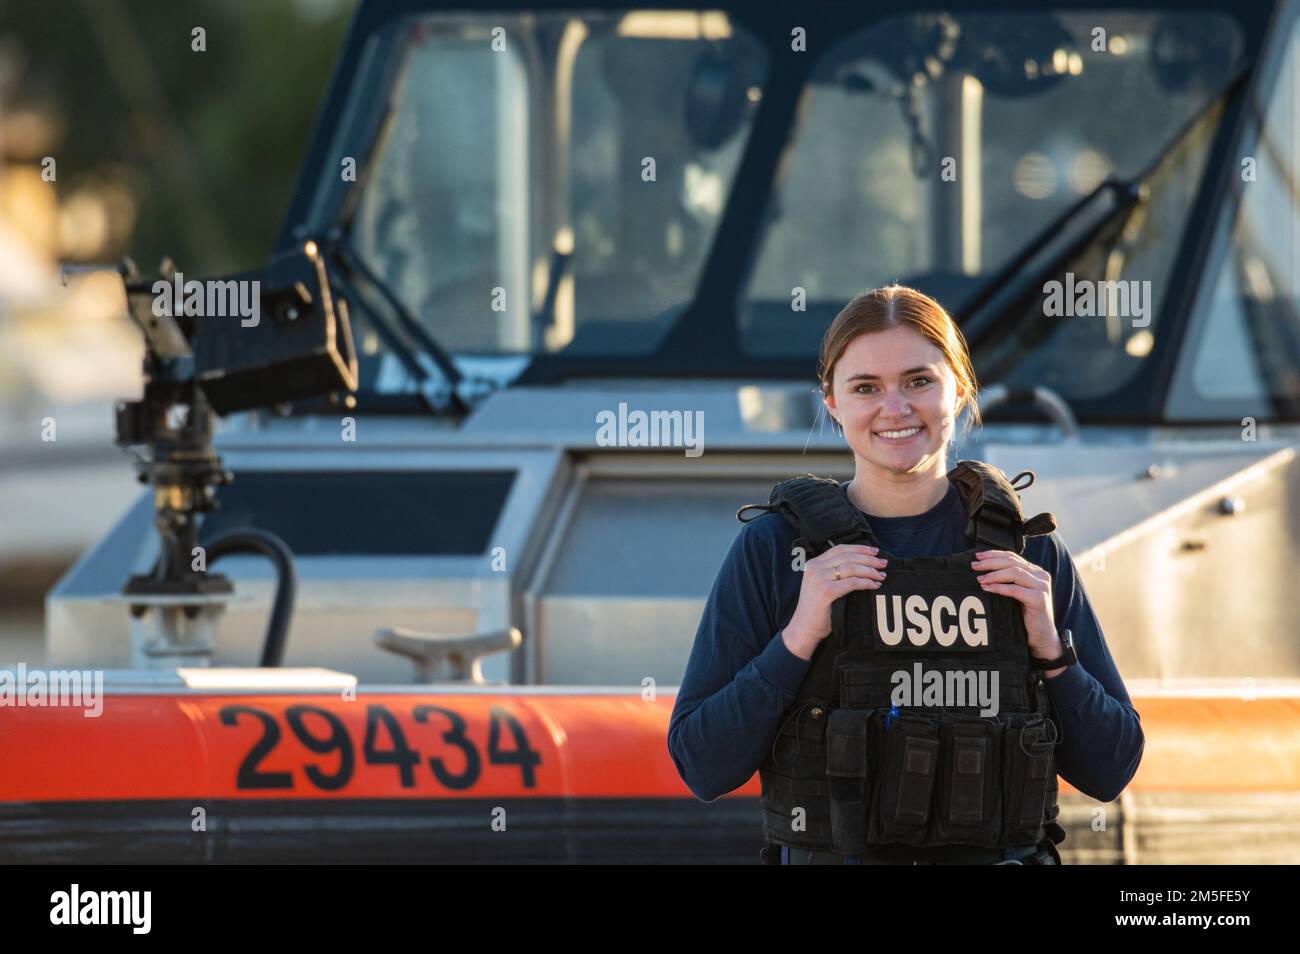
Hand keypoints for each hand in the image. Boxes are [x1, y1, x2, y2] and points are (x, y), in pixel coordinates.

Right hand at [783, 544, 886, 657]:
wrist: (803, 628)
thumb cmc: (816, 610)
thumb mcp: (820, 585)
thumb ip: (832, 573)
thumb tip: (860, 564)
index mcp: (813, 564)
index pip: (839, 549)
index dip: (859, 548)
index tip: (875, 551)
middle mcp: (814, 568)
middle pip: (848, 556)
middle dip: (869, 558)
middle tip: (883, 563)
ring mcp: (819, 579)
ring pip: (852, 568)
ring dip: (870, 570)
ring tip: (881, 575)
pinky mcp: (826, 591)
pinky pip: (853, 582)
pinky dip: (866, 583)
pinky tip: (874, 586)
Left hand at [970, 549, 1065, 676]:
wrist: (1042, 636)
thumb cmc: (1026, 615)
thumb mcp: (1017, 593)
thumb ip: (1008, 580)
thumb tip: (982, 570)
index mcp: (1035, 571)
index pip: (1013, 556)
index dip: (994, 554)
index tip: (977, 556)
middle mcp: (1041, 576)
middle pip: (1012, 562)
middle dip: (991, 562)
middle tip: (974, 566)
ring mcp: (1042, 587)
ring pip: (1014, 573)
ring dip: (994, 575)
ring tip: (979, 579)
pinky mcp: (1039, 599)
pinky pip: (1015, 589)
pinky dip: (999, 587)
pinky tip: (987, 588)